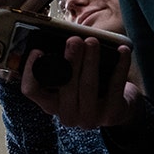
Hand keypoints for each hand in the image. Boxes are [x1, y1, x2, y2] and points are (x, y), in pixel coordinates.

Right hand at [20, 37, 140, 128]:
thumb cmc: (85, 85)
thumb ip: (58, 63)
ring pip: (88, 86)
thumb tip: (54, 35)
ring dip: (91, 60)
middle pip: (65, 86)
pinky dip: (119, 66)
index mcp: (50, 104)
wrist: (116, 107)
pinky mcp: (112, 114)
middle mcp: (67, 115)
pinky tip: (122, 50)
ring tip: (93, 41)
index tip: (37, 50)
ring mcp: (89, 117)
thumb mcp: (68, 78)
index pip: (31, 90)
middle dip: (71, 60)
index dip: (31, 70)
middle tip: (74, 40)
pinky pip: (115, 87)